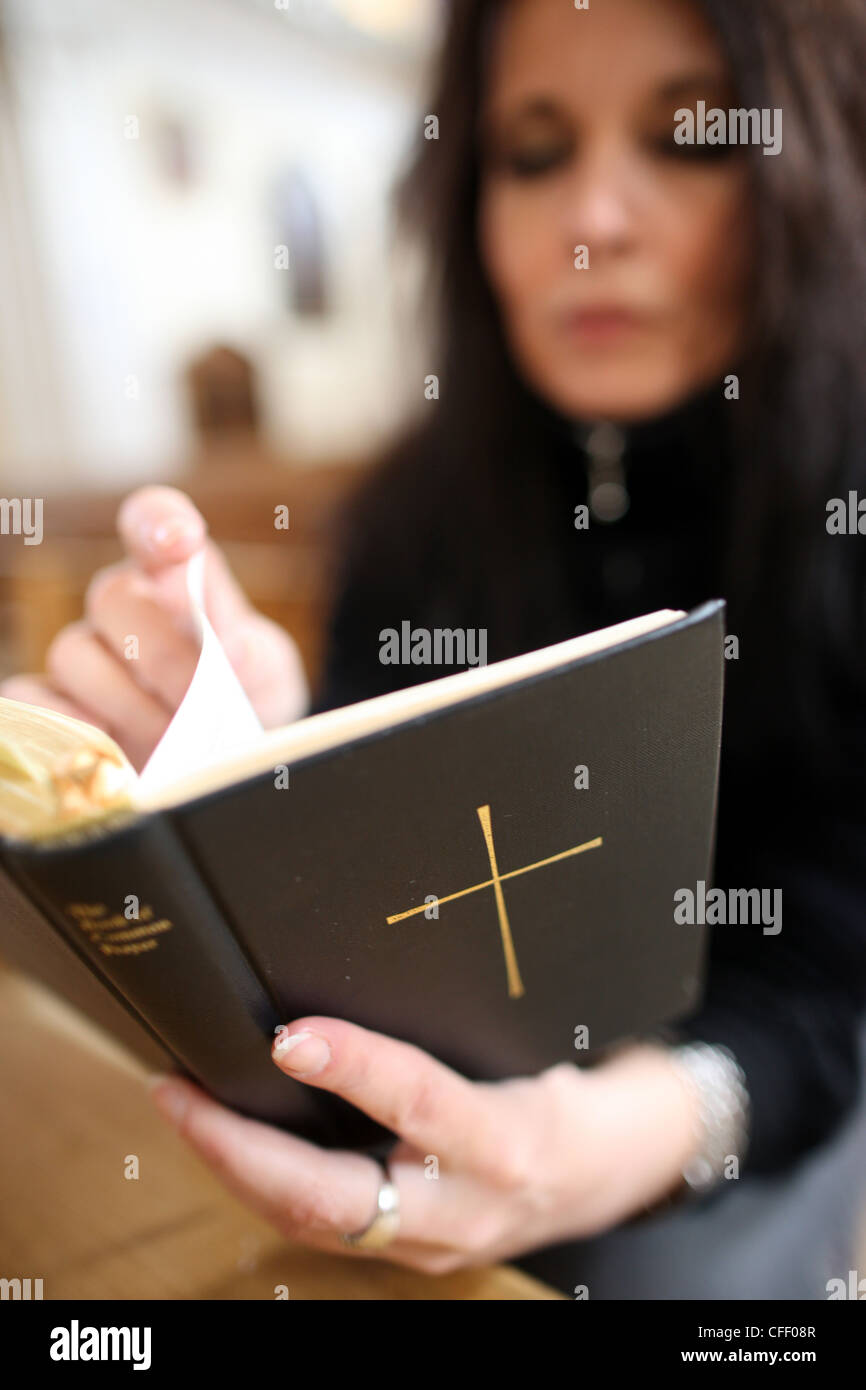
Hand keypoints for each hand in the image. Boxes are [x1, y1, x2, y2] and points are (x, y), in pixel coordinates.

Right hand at [0, 486, 308, 770]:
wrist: (225, 759)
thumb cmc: (243, 700)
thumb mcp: (268, 674)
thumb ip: (257, 657)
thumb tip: (237, 652)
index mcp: (175, 576)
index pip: (152, 521)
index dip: (159, 521)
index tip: (182, 540)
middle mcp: (121, 605)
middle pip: (112, 595)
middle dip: (161, 652)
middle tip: (199, 699)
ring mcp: (82, 654)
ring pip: (73, 652)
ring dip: (128, 702)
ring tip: (171, 739)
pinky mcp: (53, 704)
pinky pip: (31, 700)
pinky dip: (66, 725)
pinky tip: (107, 750)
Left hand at [148, 1025, 700, 1273]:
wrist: (614, 1173)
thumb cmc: (573, 1096)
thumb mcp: (536, 1045)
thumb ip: (454, 1026)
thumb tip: (358, 965)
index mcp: (510, 1141)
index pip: (420, 1104)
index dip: (351, 1068)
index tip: (288, 1035)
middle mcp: (466, 1207)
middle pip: (334, 1200)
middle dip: (240, 1152)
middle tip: (179, 1093)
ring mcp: (434, 1242)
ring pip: (313, 1222)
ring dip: (237, 1168)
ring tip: (183, 1107)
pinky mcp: (411, 1251)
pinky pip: (324, 1227)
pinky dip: (267, 1186)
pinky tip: (231, 1144)